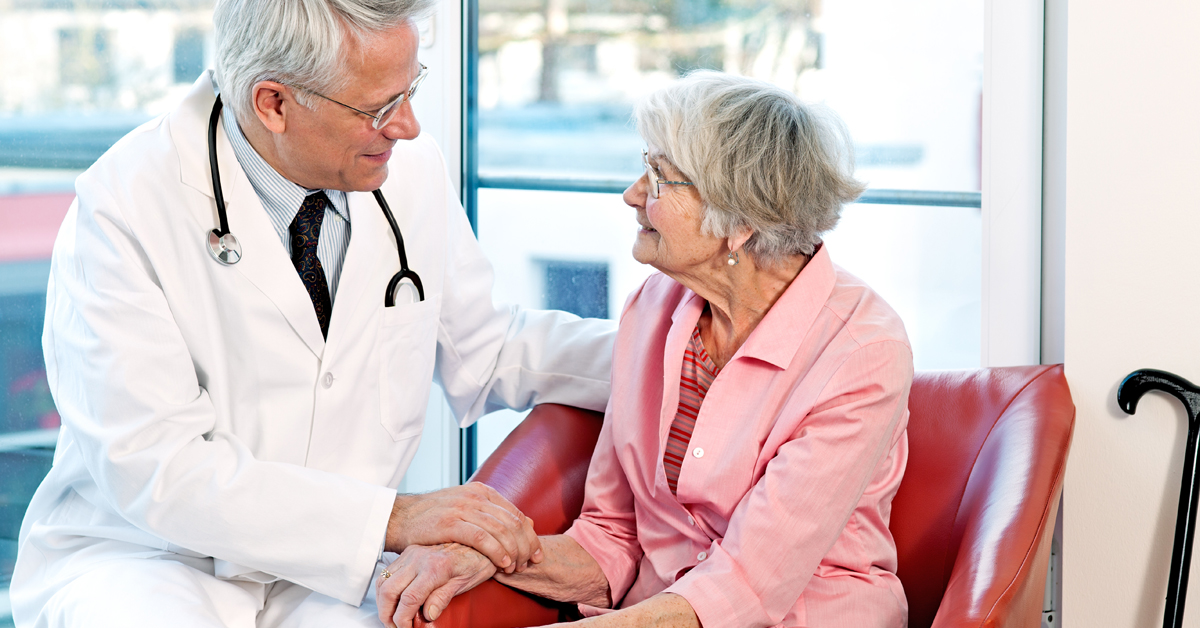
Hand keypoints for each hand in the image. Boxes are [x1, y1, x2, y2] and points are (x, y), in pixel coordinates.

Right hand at [376, 543, 496, 627]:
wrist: (479, 539)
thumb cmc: (477, 560)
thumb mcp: (465, 582)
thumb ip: (443, 598)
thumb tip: (428, 615)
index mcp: (435, 567)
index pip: (408, 599)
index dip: (403, 619)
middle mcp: (419, 558)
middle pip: (389, 590)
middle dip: (387, 614)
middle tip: (395, 626)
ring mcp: (412, 553)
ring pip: (384, 580)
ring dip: (383, 602)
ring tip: (392, 616)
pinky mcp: (410, 550)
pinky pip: (388, 571)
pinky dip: (385, 589)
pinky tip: (393, 599)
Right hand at [386, 482, 541, 572]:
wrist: (399, 516)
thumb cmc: (432, 517)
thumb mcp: (464, 508)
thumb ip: (489, 513)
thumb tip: (521, 521)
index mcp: (481, 491)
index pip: (516, 513)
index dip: (530, 535)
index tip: (535, 553)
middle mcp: (475, 497)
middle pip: (514, 522)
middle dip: (526, 545)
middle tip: (531, 563)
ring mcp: (463, 508)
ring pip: (502, 531)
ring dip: (514, 552)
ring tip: (517, 568)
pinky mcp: (451, 522)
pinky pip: (483, 538)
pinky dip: (497, 552)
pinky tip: (503, 564)